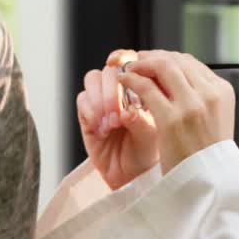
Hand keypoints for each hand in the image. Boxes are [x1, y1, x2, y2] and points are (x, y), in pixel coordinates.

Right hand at [77, 50, 159, 190]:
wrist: (135, 179)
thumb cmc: (151, 155)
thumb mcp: (155, 136)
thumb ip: (143, 119)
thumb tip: (128, 109)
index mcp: (143, 86)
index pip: (132, 61)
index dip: (125, 59)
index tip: (125, 67)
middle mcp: (122, 90)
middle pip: (110, 69)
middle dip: (113, 89)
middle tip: (119, 112)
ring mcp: (103, 100)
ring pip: (93, 79)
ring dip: (101, 99)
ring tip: (112, 123)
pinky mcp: (88, 114)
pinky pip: (82, 100)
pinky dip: (91, 111)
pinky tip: (102, 128)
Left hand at [119, 50, 235, 175]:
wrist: (210, 185)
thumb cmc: (207, 157)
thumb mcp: (214, 120)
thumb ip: (199, 97)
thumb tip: (173, 79)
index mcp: (222, 92)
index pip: (191, 63)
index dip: (166, 58)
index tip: (151, 60)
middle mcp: (210, 94)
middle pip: (176, 60)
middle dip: (152, 57)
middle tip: (136, 61)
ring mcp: (192, 105)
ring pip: (162, 66)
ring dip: (141, 64)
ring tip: (128, 70)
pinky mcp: (172, 119)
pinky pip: (146, 87)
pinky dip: (132, 80)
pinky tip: (124, 82)